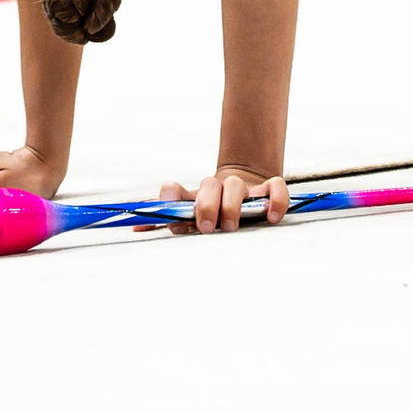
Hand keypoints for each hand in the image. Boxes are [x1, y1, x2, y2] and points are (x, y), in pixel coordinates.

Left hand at [146, 166, 289, 234]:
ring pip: (236, 186)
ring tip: (231, 227)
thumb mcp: (192, 219)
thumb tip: (137, 228)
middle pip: (209, 185)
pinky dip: (275, 200)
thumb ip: (169, 221)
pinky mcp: (267, 191)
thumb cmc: (214, 212)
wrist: (247, 192)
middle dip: (206, 206)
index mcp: (193, 197)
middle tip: (207, 227)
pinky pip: (275, 187)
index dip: (170, 199)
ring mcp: (243, 188)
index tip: (173, 222)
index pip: (173, 189)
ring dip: (232, 206)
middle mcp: (217, 188)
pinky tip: (271, 218)